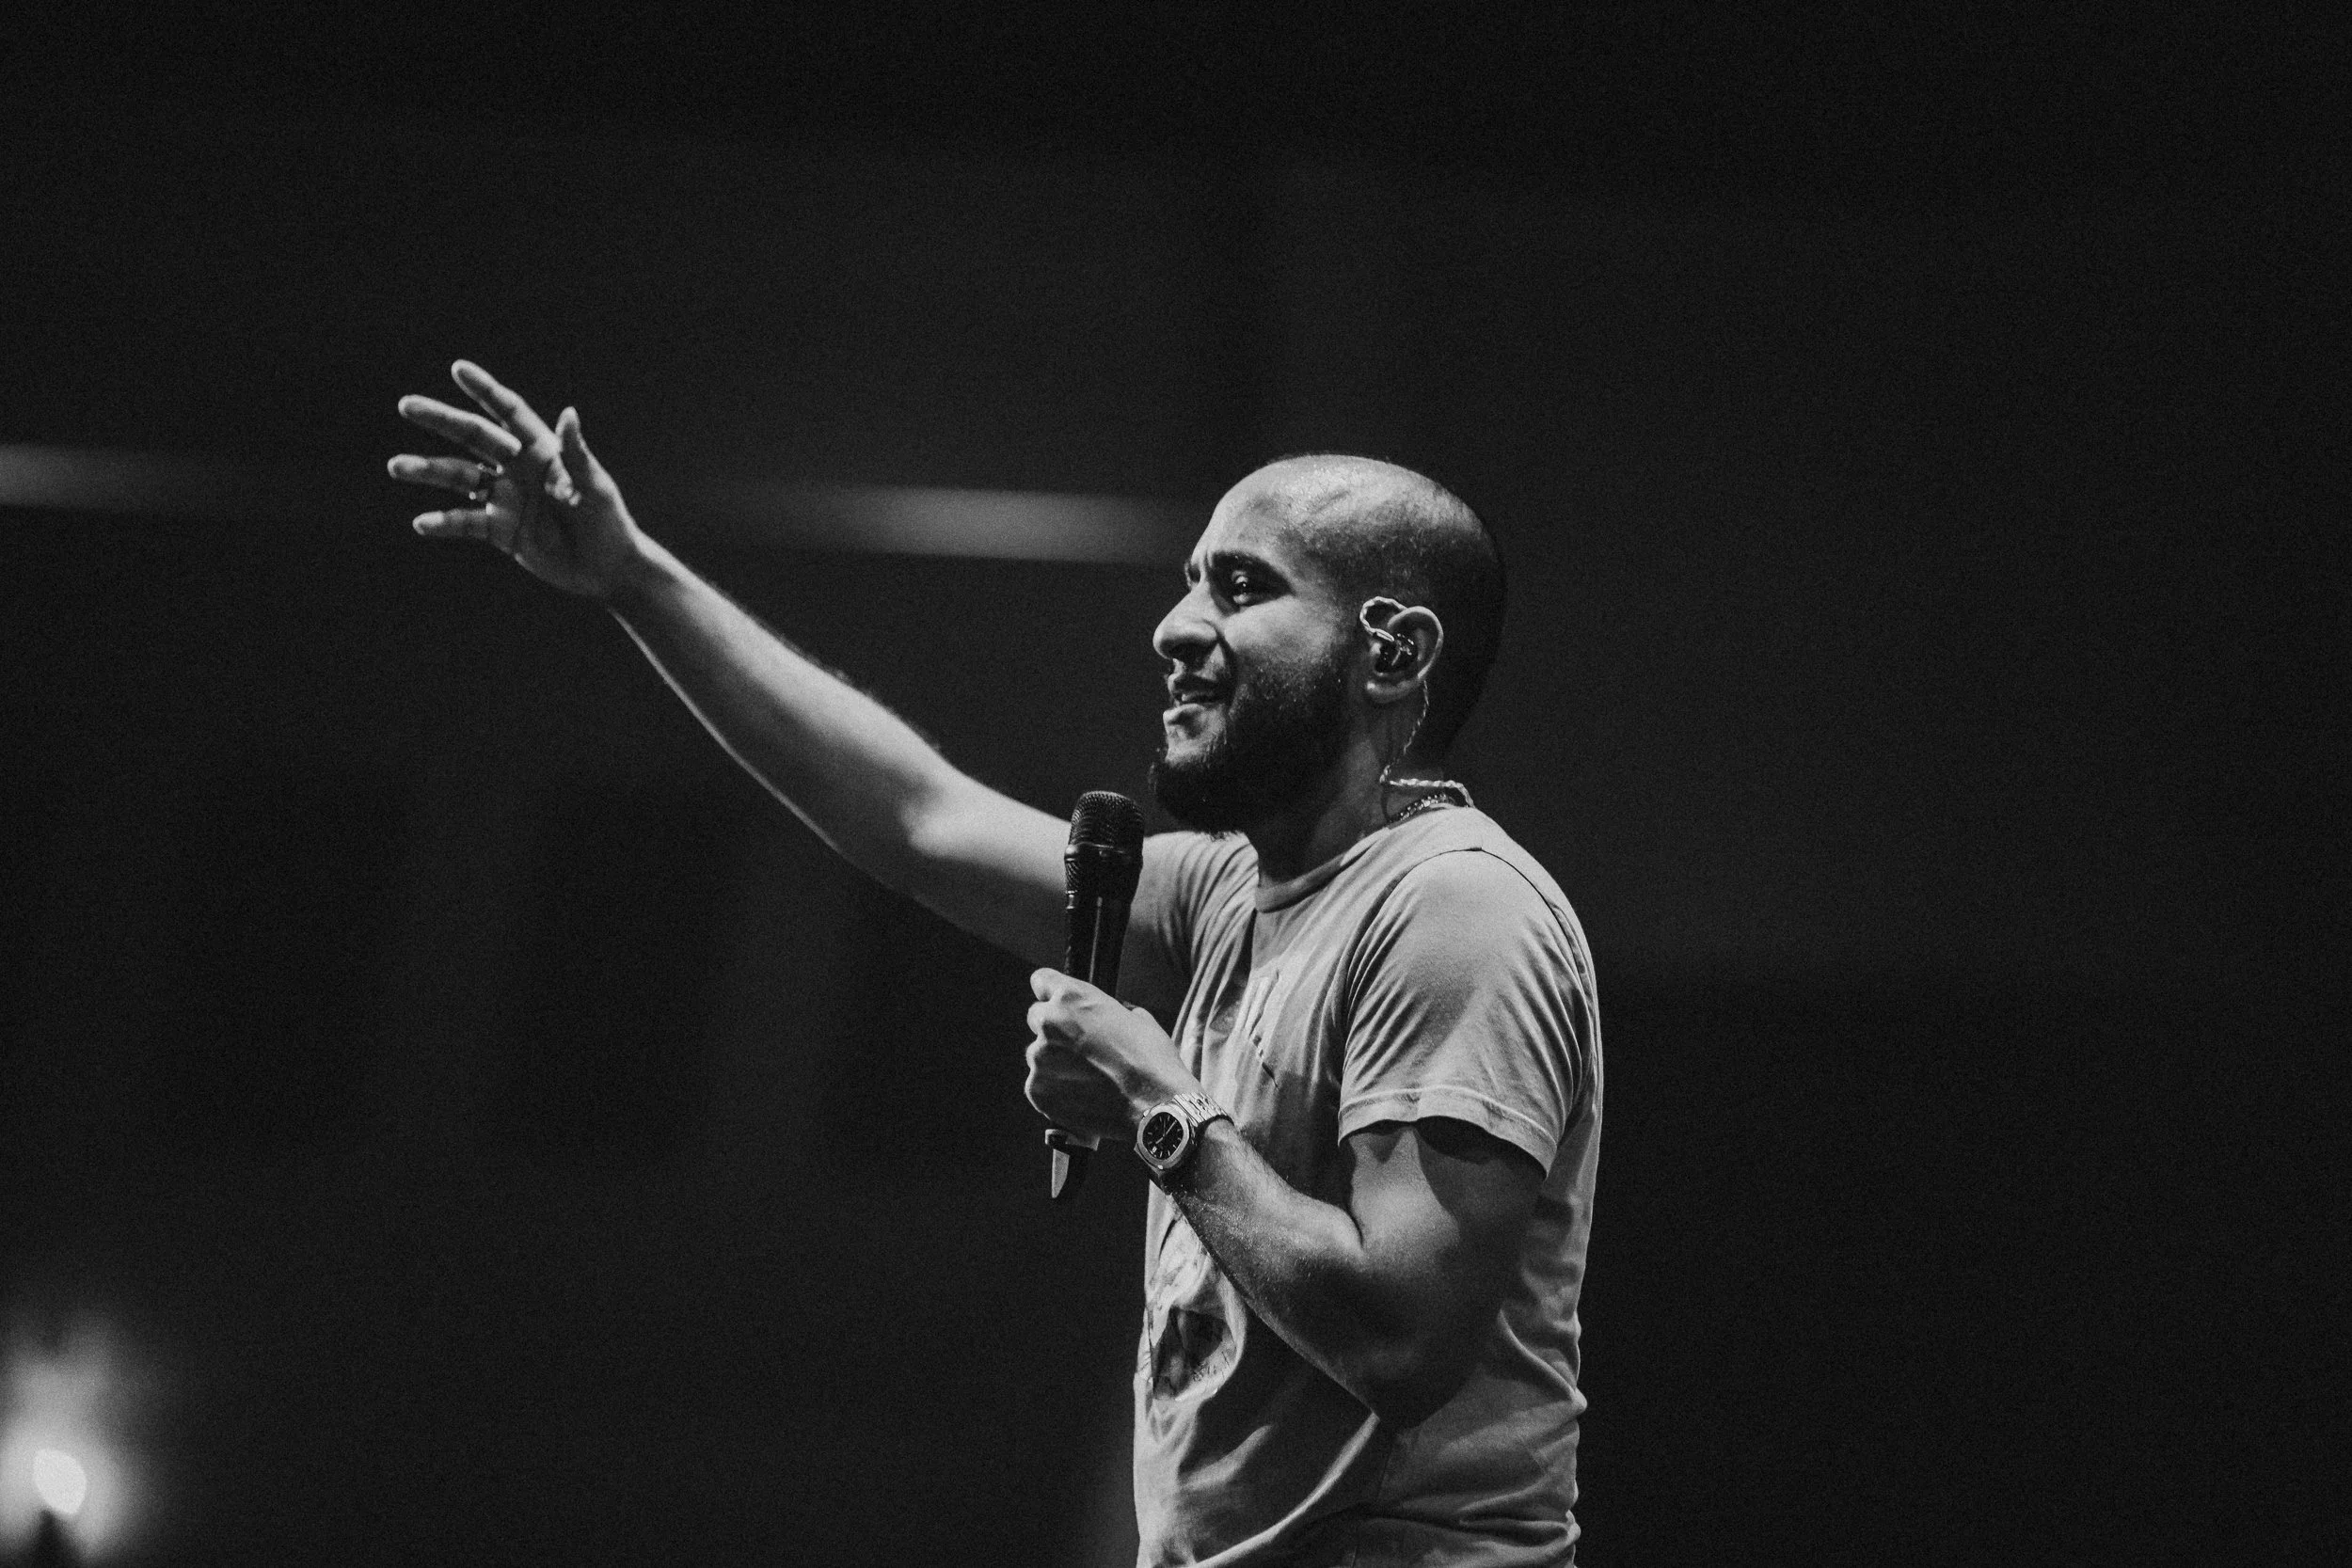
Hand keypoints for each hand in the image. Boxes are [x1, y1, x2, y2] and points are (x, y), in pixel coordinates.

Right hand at [388, 360, 648, 601]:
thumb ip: (576, 455)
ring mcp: (506, 498)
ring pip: (459, 478)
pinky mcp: (501, 530)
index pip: (509, 413)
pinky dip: (443, 522)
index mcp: (542, 451)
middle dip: (441, 419)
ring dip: (429, 471)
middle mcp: (518, 469)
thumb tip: (568, 413)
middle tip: (407, 405)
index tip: (459, 368)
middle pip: (473, 437)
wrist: (607, 570)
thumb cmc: (608, 523)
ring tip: (397, 466)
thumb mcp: (593, 488)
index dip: (486, 390)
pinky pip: (465, 523)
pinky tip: (421, 523)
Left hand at [1023, 969, 1197, 1143]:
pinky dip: (1056, 1091)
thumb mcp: (1137, 1019)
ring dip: (1056, 1063)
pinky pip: (1040, 1085)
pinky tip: (1082, 1097)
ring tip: (1088, 1080)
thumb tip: (1106, 1019)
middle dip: (1055, 1030)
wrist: (1154, 1106)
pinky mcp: (1037, 1091)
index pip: (1041, 981)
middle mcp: (1049, 1023)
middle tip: (1081, 1049)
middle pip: (1037, 1018)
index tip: (1058, 1004)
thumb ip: (1108, 1012)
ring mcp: (1040, 1059)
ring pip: (1039, 1055)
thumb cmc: (1151, 1060)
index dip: (1052, 993)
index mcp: (1072, 997)